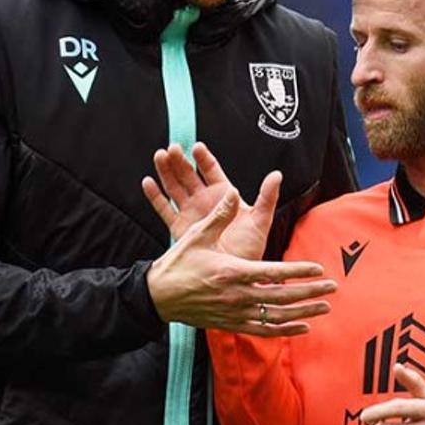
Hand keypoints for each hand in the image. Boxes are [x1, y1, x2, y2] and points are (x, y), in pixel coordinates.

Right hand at [143, 141, 277, 260]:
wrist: (233, 276)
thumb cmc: (248, 249)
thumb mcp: (259, 222)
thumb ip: (266, 198)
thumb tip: (276, 175)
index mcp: (224, 197)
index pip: (211, 172)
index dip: (203, 159)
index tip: (196, 147)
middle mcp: (205, 202)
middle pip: (190, 176)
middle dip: (181, 161)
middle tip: (172, 148)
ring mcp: (191, 213)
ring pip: (175, 187)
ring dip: (167, 172)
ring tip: (159, 157)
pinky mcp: (180, 228)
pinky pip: (165, 209)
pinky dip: (156, 196)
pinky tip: (148, 182)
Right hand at [146, 187, 336, 334]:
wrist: (158, 296)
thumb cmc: (178, 263)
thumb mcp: (197, 236)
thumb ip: (219, 216)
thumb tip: (234, 192)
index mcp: (232, 272)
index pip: (273, 273)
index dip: (298, 272)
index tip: (318, 269)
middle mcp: (237, 295)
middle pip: (282, 298)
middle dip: (310, 293)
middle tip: (332, 288)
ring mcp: (235, 313)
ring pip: (276, 318)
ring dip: (303, 314)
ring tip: (324, 309)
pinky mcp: (231, 323)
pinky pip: (263, 330)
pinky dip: (284, 330)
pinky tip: (302, 327)